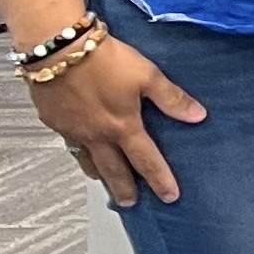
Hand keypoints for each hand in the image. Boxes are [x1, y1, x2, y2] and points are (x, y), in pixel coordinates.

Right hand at [30, 36, 204, 206]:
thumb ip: (172, 99)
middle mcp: (97, 135)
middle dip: (123, 189)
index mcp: (123, 127)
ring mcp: (73, 130)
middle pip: (113, 170)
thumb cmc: (105, 60)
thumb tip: (198, 116)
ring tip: (105, 182)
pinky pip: (69, 144)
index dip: (160, 180)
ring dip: (99, 174)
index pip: (147, 161)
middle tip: (130, 204)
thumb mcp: (147, 75)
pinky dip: (79, 152)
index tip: (169, 196)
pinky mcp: (54, 121)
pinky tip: (81, 149)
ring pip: (88, 160)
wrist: (58, 50)